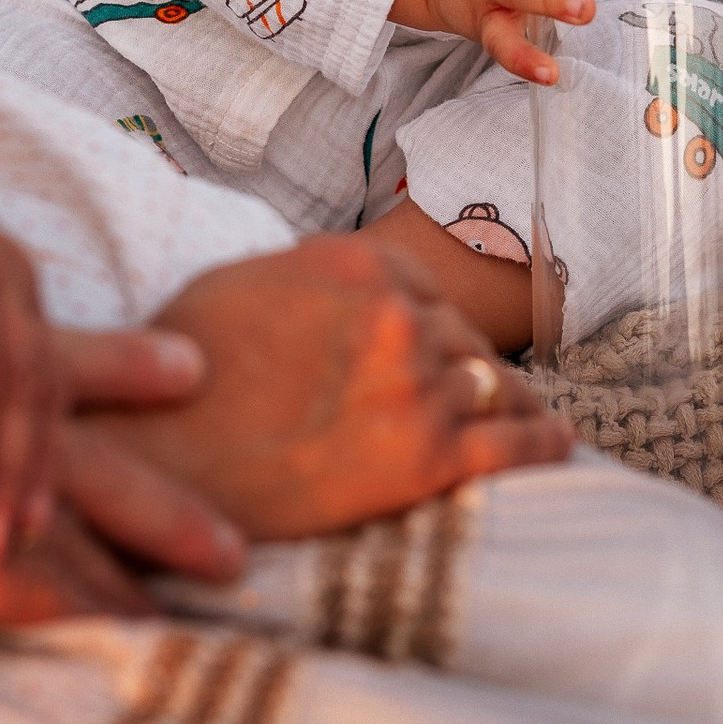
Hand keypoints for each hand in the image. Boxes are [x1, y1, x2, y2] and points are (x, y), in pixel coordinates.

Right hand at [85, 231, 572, 542]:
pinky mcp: (427, 456)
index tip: (443, 346)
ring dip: (511, 406)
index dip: (435, 322)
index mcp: (352, 262)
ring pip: (493, 388)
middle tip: (480, 396)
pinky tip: (561, 447)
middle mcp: (395, 314)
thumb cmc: (175, 378)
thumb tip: (328, 285)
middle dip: (470, 369)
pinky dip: (544, 444)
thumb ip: (305, 277)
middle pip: (462, 338)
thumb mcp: (236, 285)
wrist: (161, 461)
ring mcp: (417, 383)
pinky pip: (512, 445)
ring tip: (533, 421)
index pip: (424, 287)